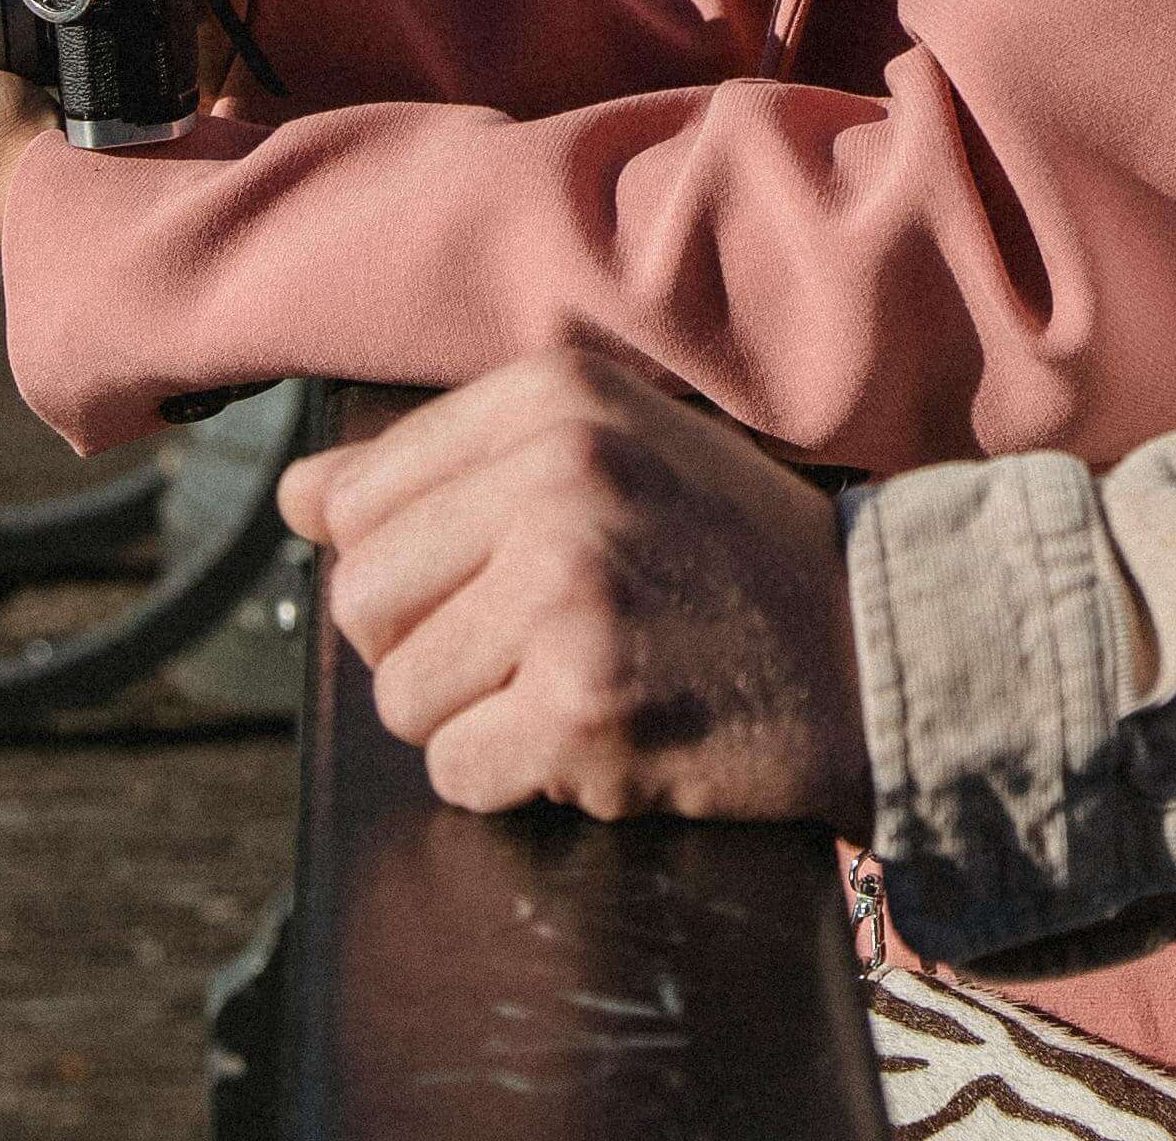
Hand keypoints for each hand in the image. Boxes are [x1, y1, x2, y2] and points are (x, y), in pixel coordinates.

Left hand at [279, 350, 875, 831]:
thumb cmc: (729, 549)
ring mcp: (569, 594)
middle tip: (537, 643)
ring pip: (400, 698)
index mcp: (553, 397)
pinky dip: (516, 778)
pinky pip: (457, 772)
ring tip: (578, 683)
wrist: (879, 643)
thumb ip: (446, 464)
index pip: (358, 500)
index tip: (501, 573)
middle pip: (361, 602)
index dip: (416, 561)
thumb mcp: (607, 452)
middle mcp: (557, 477)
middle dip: (430, 646)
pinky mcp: (584, 707)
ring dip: (474, 718)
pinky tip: (601, 734)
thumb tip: (296, 496)